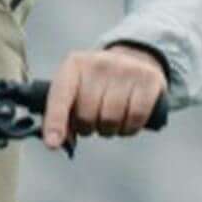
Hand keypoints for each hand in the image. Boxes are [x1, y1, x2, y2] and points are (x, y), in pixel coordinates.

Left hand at [43, 42, 169, 148]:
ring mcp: (125, 69)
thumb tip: (57, 142)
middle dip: (88, 128)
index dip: (55, 122)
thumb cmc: (98, 83)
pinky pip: (136, 117)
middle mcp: (99, 63)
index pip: (60, 96)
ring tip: (110, 121)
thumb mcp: (76, 89)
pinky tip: (127, 123)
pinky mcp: (149, 79)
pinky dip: (130, 128)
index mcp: (74, 65)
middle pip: (87, 115)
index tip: (52, 143)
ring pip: (111, 119)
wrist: (134, 58)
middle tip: (93, 122)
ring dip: (110, 130)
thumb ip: (62, 115)